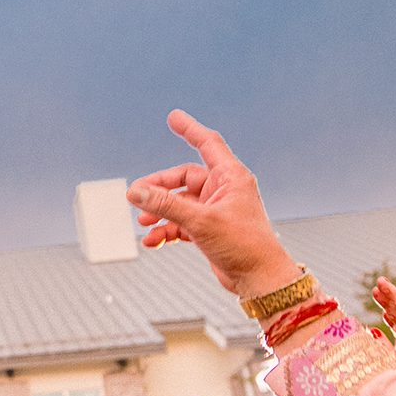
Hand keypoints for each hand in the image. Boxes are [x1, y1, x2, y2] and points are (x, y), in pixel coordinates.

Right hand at [127, 111, 301, 297]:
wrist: (260, 279)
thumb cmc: (244, 246)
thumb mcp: (200, 222)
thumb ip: (165, 205)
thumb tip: (135, 192)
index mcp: (231, 177)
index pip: (208, 144)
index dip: (190, 129)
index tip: (173, 117)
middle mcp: (223, 190)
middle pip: (183, 179)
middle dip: (159, 189)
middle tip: (137, 198)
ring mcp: (215, 210)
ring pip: (179, 203)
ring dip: (160, 213)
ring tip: (144, 224)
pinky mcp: (209, 230)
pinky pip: (181, 223)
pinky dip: (166, 230)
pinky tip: (153, 241)